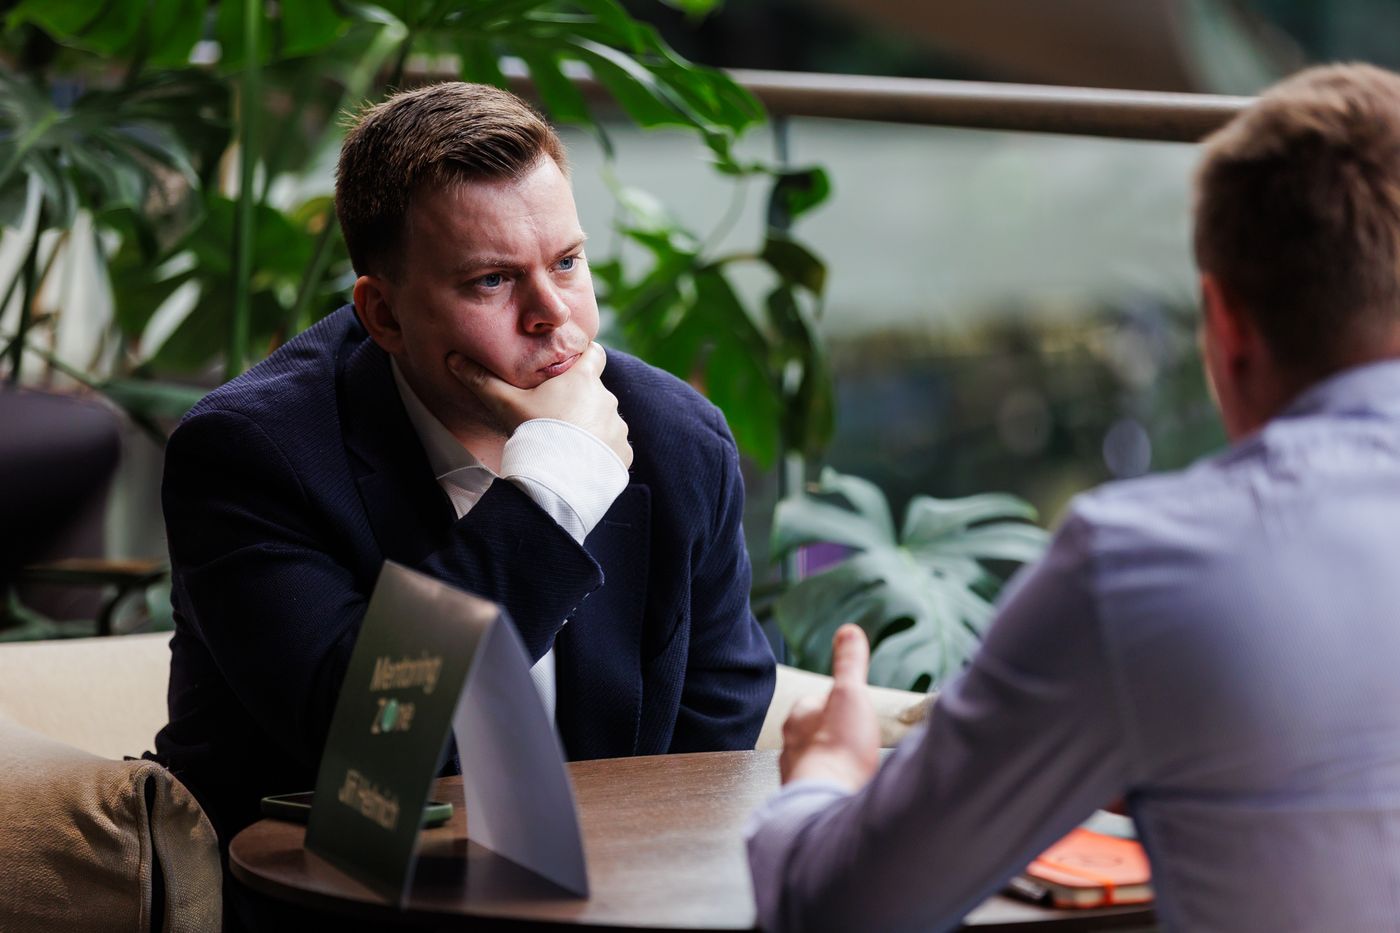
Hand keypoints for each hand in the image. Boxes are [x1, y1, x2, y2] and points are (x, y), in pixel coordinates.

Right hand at [448, 343, 632, 467]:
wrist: (554, 482)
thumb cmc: (532, 433)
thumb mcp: (505, 404)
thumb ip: (482, 380)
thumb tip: (453, 359)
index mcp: (584, 379)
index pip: (595, 353)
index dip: (582, 358)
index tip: (567, 369)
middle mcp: (607, 399)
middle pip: (595, 391)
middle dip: (579, 399)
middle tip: (554, 416)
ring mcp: (618, 428)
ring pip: (605, 420)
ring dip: (591, 427)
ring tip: (566, 444)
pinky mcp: (623, 454)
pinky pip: (614, 447)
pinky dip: (601, 452)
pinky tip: (580, 462)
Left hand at [779, 624, 880, 790]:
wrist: (830, 802)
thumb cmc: (839, 748)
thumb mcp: (850, 694)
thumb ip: (849, 664)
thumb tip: (848, 630)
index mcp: (799, 718)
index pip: (815, 702)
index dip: (837, 702)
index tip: (854, 707)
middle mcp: (791, 747)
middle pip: (815, 734)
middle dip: (835, 735)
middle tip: (858, 739)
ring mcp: (798, 775)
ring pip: (817, 762)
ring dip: (835, 763)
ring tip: (857, 767)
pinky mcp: (809, 802)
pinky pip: (822, 788)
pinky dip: (835, 787)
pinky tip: (850, 791)